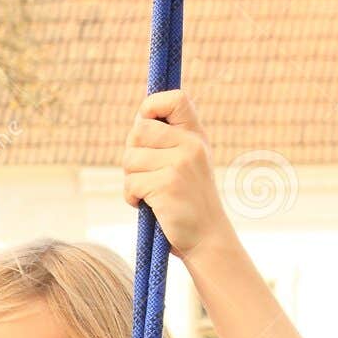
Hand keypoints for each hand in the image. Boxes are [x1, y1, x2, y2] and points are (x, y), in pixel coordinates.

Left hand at [121, 89, 233, 260]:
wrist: (207, 238)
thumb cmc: (189, 203)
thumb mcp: (187, 164)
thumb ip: (168, 142)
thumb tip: (138, 120)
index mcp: (195, 136)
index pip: (175, 98)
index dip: (151, 106)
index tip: (146, 125)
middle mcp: (190, 145)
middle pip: (139, 130)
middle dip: (132, 153)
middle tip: (144, 173)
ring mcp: (180, 164)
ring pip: (130, 158)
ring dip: (131, 180)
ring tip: (149, 193)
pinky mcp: (167, 185)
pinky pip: (131, 183)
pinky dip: (132, 198)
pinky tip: (148, 206)